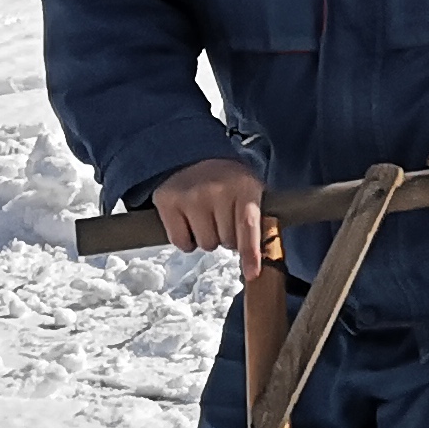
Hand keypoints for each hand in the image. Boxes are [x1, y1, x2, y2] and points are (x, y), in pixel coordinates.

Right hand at [153, 157, 268, 275]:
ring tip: (205, 216)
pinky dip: (186, 240)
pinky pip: (181, 242)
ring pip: (205, 245)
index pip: (248, 226)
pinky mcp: (168, 202)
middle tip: (222, 216)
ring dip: (207, 237)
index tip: (252, 273)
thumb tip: (260, 260)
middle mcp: (217, 190)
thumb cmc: (226, 179)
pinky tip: (189, 221)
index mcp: (244, 186)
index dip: (251, 253)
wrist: (191, 154)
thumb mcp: (249, 189)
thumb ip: (257, 219)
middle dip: (227, 236)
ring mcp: (191, 196)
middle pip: (227, 241)